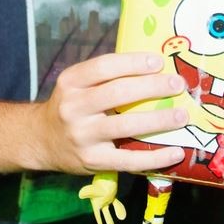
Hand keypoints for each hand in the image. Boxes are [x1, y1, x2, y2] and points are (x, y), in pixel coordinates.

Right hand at [34, 52, 187, 173]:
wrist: (42, 140)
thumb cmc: (72, 106)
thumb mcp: (77, 85)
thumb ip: (107, 76)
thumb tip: (154, 66)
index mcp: (71, 82)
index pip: (104, 67)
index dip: (133, 63)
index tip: (158, 61)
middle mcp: (73, 107)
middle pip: (117, 93)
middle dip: (152, 87)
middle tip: (178, 84)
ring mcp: (82, 136)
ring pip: (126, 126)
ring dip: (158, 120)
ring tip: (181, 116)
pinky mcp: (92, 161)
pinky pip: (129, 159)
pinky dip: (155, 157)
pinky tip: (176, 152)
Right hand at [78, 171, 125, 223]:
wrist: (107, 173)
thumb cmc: (101, 181)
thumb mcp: (95, 189)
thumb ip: (88, 192)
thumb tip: (80, 194)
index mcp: (96, 203)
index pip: (98, 215)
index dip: (100, 222)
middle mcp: (100, 201)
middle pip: (104, 214)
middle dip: (108, 221)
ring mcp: (106, 198)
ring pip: (109, 210)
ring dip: (112, 215)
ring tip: (119, 220)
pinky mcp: (111, 195)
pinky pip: (115, 203)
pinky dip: (119, 208)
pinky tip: (122, 214)